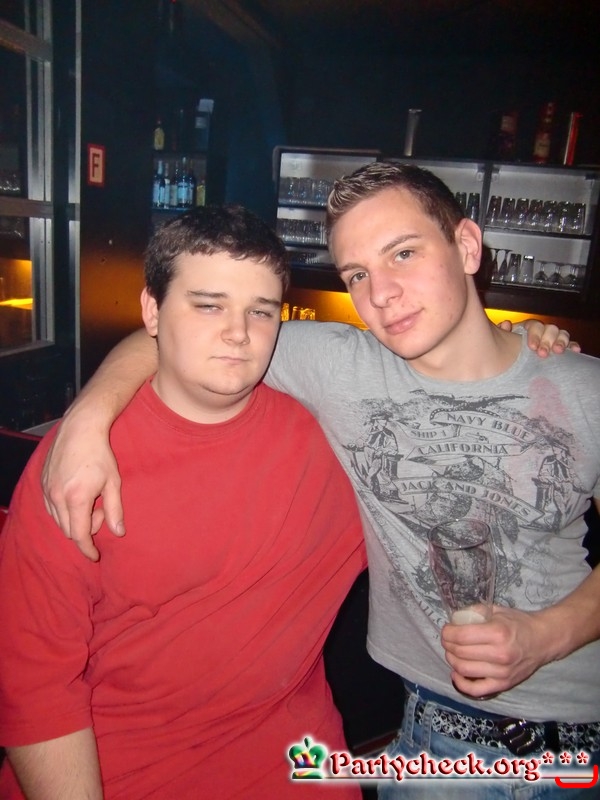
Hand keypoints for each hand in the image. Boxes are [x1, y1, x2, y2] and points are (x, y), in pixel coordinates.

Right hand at [41, 408, 124, 560]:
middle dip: (85, 530)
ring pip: (58, 520)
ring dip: (74, 520)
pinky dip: (64, 511)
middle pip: (68, 530)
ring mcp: (47, 490)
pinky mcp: (43, 483)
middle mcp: (57, 497)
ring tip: (91, 502)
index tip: (95, 556)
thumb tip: (118, 533)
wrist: (80, 429)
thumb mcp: (113, 482)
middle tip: (101, 512)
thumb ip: (115, 510)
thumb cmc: (100, 454)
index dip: (87, 549)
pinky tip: (78, 496)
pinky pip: (51, 507)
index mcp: (76, 498)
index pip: (78, 535)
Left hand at [440, 605, 552, 697]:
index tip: (446, 629)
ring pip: (464, 670)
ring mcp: (502, 673)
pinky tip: (456, 673)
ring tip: (453, 653)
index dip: (447, 633)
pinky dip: (461, 683)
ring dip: (451, 660)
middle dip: (447, 645)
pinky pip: (476, 690)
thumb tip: (454, 620)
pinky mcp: (503, 685)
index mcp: (497, 633)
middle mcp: (500, 655)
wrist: (543, 640)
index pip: (461, 636)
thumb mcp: (496, 610)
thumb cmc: (518, 623)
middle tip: (448, 640)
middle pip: (460, 653)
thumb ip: (475, 612)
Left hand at [498, 319, 579, 357]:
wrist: (512, 360)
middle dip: (547, 341)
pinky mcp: (561, 348)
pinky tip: (574, 351)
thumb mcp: (504, 341)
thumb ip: (504, 333)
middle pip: (549, 329)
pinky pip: (570, 344)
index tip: (532, 347)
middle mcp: (542, 331)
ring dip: (560, 342)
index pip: (534, 325)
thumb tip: (506, 325)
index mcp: (528, 328)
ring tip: (558, 352)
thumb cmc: (509, 349)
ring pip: (561, 334)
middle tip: (542, 353)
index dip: (534, 334)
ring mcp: (552, 339)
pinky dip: (573, 346)